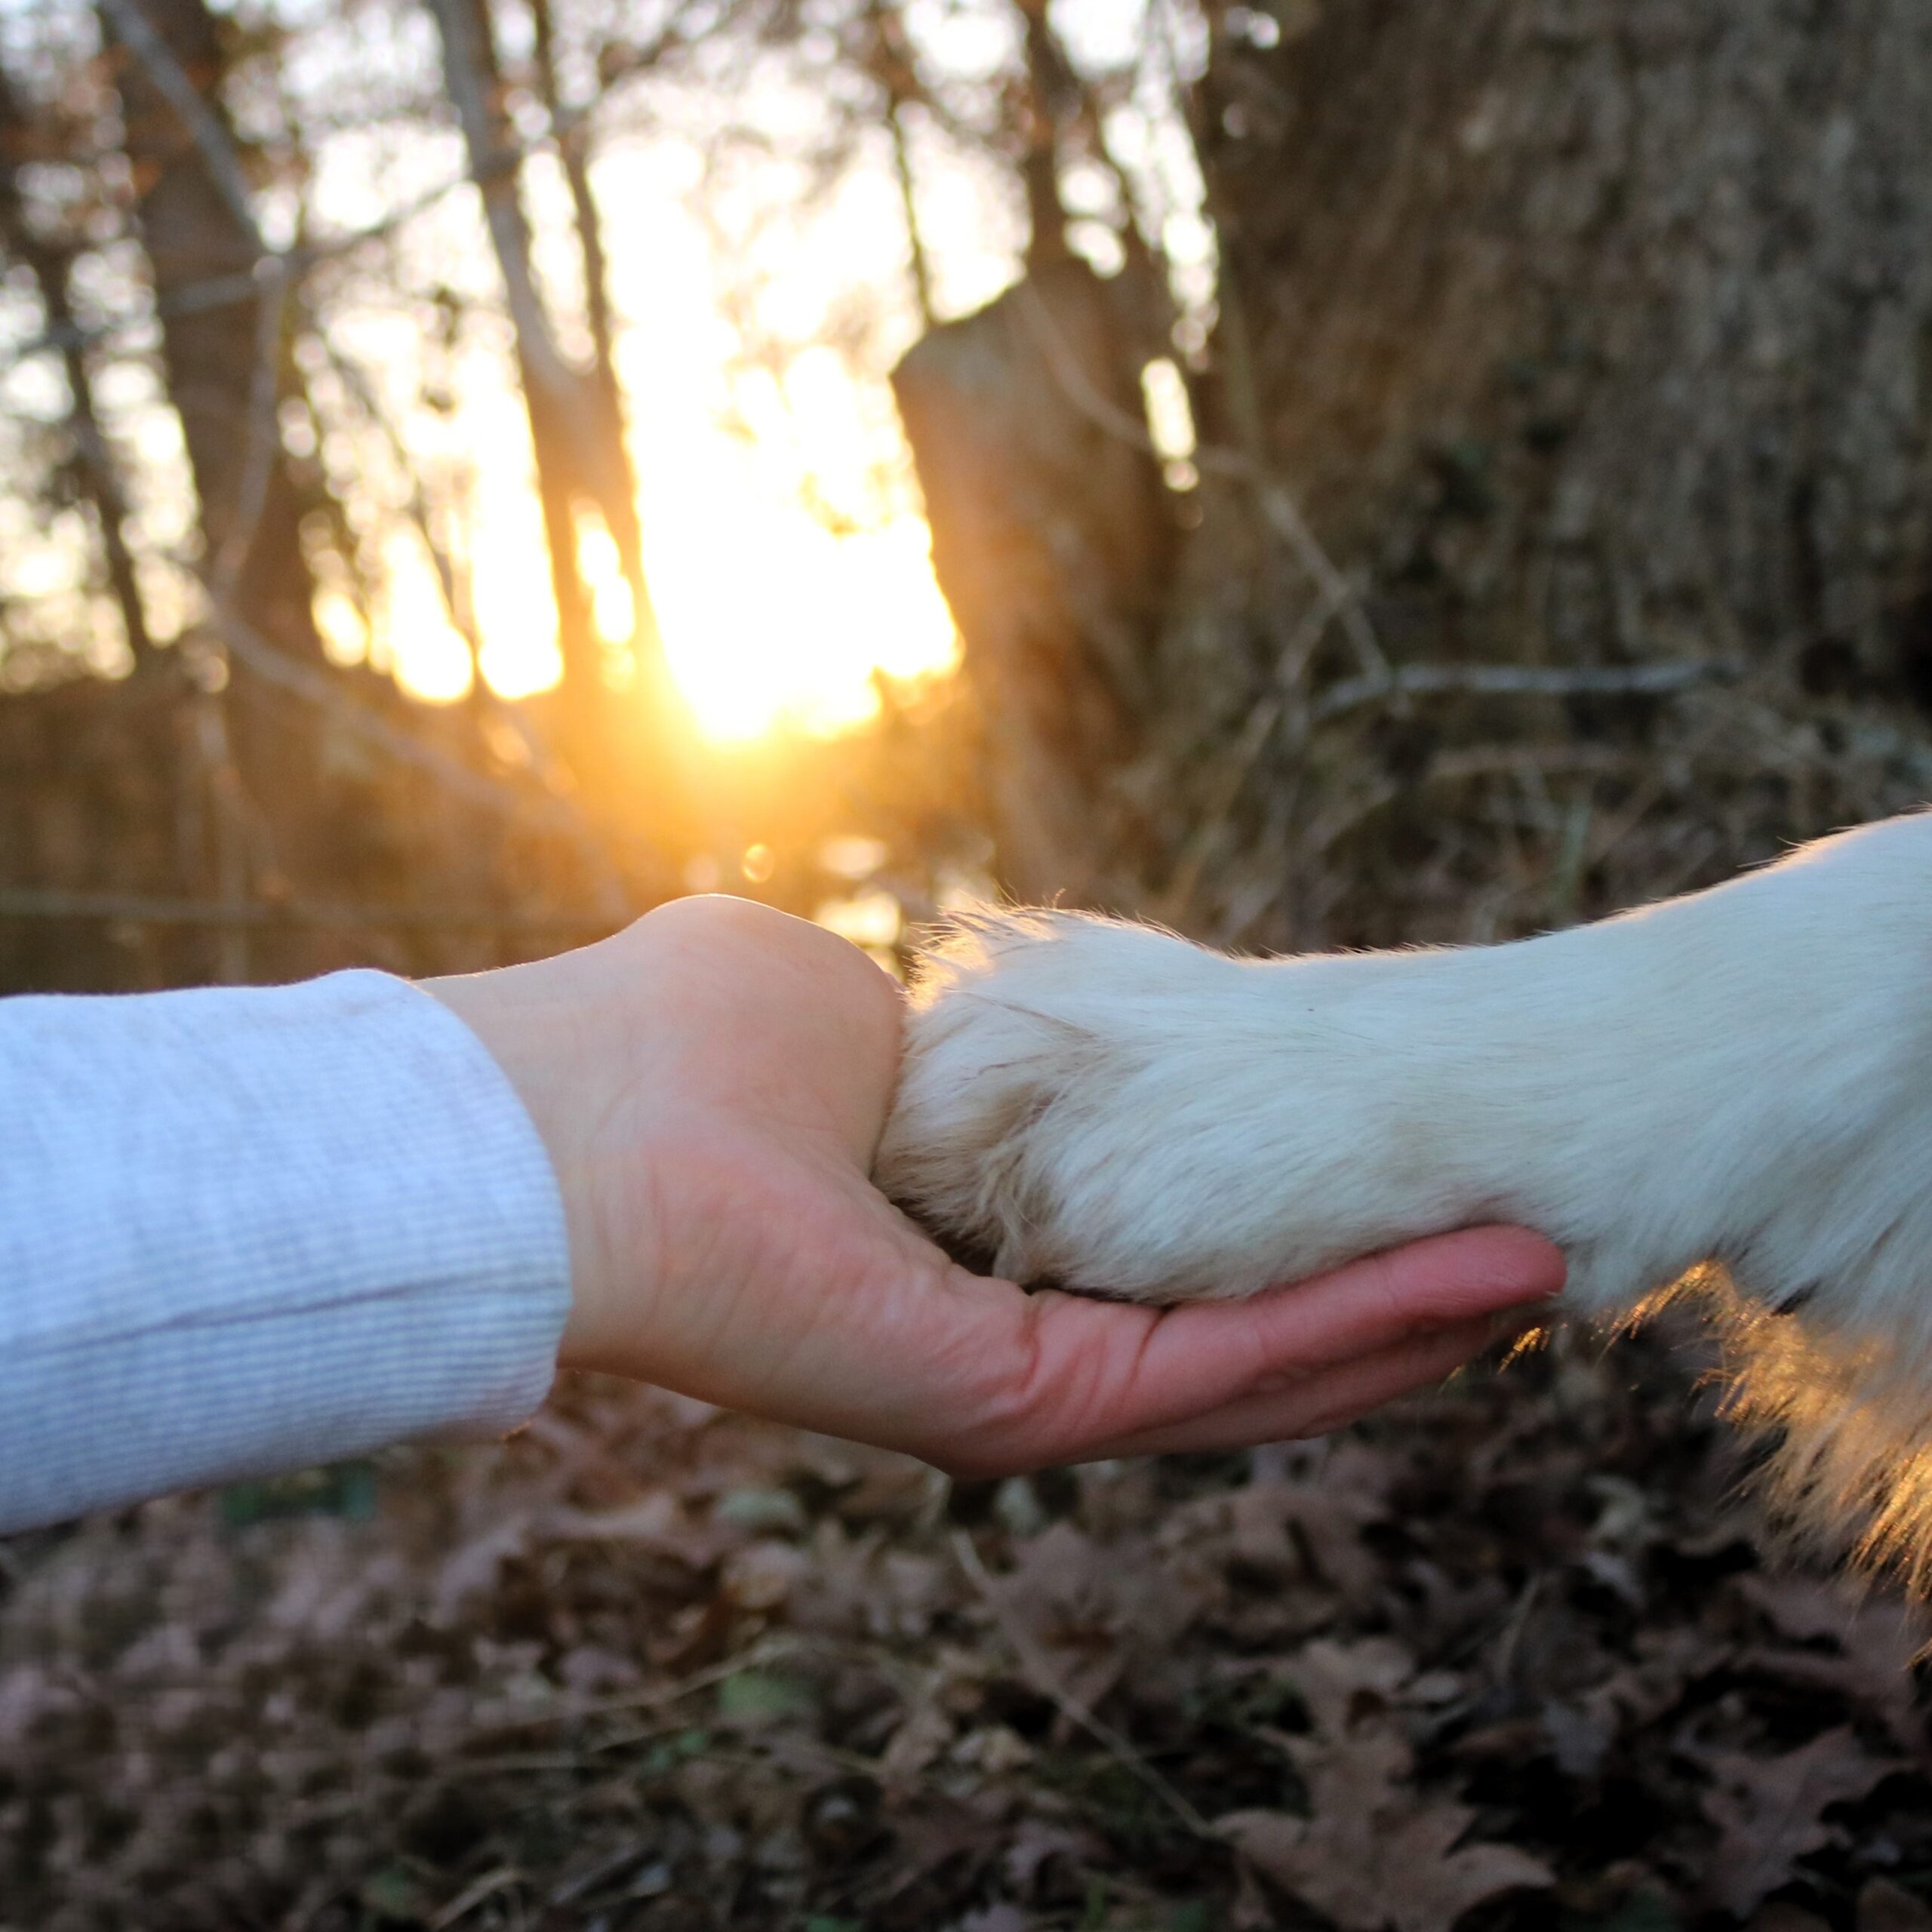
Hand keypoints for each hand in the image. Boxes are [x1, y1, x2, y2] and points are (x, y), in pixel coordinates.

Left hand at [426, 897, 1564, 1477]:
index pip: (1154, 1263)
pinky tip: (1478, 1284)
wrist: (557, 1132)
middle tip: (1517, 1247)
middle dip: (1372, 1297)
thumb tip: (972, 1032)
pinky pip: (1214, 1370)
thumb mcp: (848, 1010)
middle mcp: (997, 1338)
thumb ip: (940, 1042)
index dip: (1280, 1232)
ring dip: (1397, 1322)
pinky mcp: (1013, 1402)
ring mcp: (1012, 1384)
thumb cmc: (674, 1044)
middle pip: (1223, 1337)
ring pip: (1246, 1374)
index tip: (1396, 1178)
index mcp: (962, 1250)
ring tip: (1539, 1267)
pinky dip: (1351, 1327)